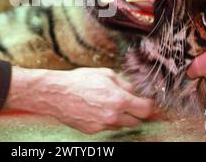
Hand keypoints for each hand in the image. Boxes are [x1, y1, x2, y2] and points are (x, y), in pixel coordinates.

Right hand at [5, 67, 154, 133]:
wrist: (57, 93)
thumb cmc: (79, 81)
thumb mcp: (105, 74)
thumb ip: (124, 84)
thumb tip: (134, 91)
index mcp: (119, 100)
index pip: (145, 110)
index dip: (149, 106)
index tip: (148, 103)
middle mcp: (113, 115)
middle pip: (136, 121)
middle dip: (134, 112)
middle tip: (129, 103)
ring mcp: (102, 125)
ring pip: (120, 125)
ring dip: (119, 116)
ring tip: (107, 103)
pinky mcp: (92, 131)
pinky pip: (106, 126)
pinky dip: (105, 119)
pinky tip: (95, 108)